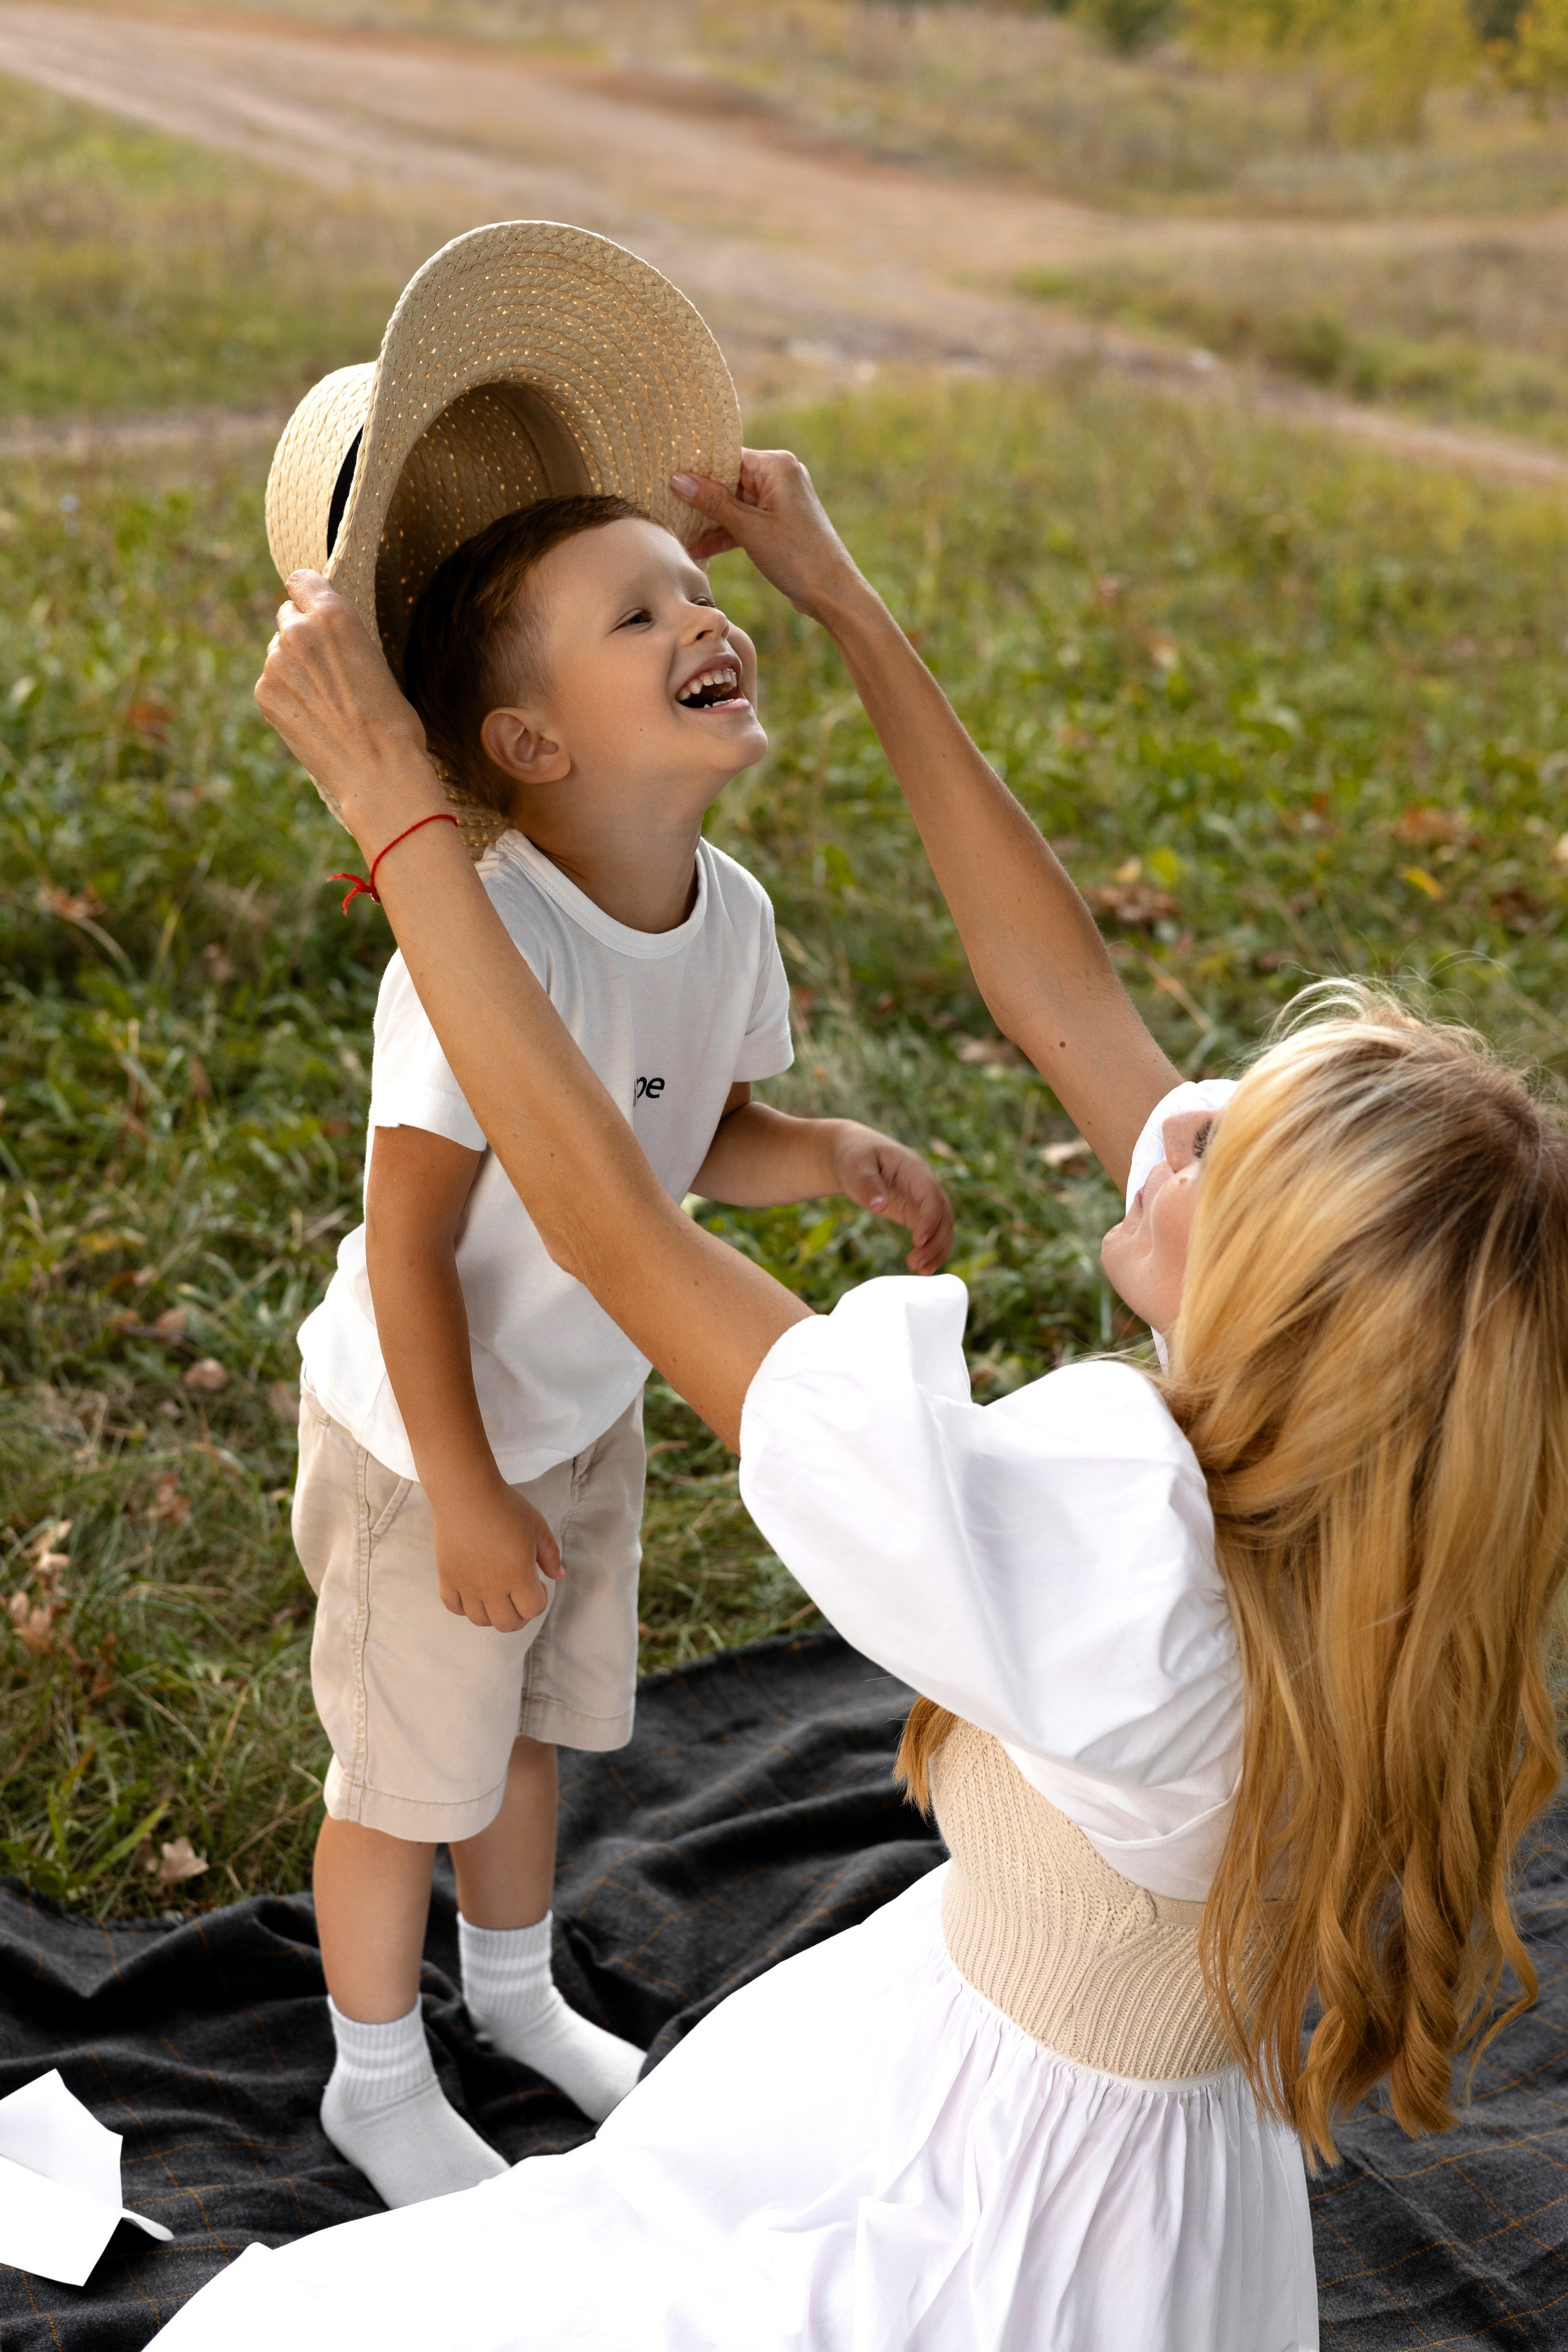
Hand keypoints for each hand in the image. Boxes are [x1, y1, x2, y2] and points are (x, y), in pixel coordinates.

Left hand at [255, 570, 441, 845]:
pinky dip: (285, 694)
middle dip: (302, 634)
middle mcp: (298, 631)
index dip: (309, 596)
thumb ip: (341, 638)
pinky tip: (311, 716)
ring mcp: (276, 662)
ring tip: (324, 700)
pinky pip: (270, 681)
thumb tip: (321, 634)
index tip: (315, 611)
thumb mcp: (375, 659)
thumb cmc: (392, 720)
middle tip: (327, 668)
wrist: (377, 770)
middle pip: (288, 616)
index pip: (301, 580)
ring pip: (277, 650)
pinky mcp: (265, 692)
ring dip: (293, 666)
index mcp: (334, 614)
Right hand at [433, 1481, 562, 1630]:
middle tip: (519, 1596)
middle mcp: (492, 1587)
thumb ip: (550, 1555)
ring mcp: (467, 1585)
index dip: (540, 1600)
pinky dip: (464, 1607)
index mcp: (518, 1576)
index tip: (538, 1584)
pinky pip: (453, 1607)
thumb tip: (558, 1576)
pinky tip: (473, 1592)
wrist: (466, 1493)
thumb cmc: (506, 1507)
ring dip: (493, 1614)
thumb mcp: (537, 1528)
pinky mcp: (447, 1577)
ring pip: (480, 1620)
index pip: (533, 1609)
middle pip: (507, 1624)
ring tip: (497, 1595)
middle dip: (519, 1615)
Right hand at [672, 449, 870, 623]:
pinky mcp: (778, 524)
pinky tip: (698, 550)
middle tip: (665, 501)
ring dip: (709, 520)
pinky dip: (725, 535)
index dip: (699, 467)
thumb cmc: (796, 556)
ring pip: (734, 504)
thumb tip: (678, 479)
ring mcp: (779, 502)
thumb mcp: (748, 528)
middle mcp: (780, 477)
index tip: (668, 475)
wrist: (832, 593)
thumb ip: (713, 502)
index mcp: (777, 465)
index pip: (728, 456)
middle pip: (729, 479)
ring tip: (676, 529)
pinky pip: (744, 522)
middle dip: (701, 496)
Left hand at [831, 1123, 953, 1275]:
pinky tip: (923, 1269)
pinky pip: (932, 1232)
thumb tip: (879, 1205)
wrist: (853, 1154)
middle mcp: (925, 1185)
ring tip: (921, 1272)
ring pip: (942, 1227)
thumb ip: (866, 1183)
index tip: (918, 1241)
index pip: (931, 1195)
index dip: (929, 1219)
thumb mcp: (855, 1165)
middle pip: (943, 1215)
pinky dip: (931, 1250)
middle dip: (935, 1241)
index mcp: (914, 1169)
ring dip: (936, 1250)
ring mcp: (923, 1199)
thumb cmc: (854, 1157)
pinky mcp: (916, 1212)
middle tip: (916, 1264)